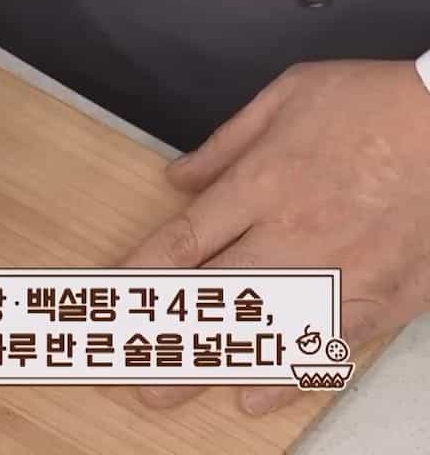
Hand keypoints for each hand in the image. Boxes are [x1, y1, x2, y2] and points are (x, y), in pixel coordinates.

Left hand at [122, 60, 429, 415]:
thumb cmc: (375, 100)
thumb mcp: (286, 96)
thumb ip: (226, 142)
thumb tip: (177, 177)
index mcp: (259, 184)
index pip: (181, 242)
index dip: (138, 278)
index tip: (108, 305)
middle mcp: (290, 233)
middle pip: (211, 295)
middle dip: (161, 334)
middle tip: (124, 367)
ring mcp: (338, 268)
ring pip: (260, 328)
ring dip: (210, 363)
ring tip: (168, 392)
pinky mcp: (384, 291)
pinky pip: (328, 341)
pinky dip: (289, 372)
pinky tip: (255, 396)